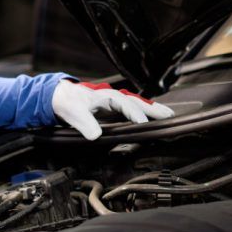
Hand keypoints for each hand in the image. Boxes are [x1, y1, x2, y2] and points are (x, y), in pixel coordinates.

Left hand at [51, 80, 173, 139]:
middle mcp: (114, 98)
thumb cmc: (68, 102)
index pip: (124, 104)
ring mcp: (116, 104)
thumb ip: (84, 124)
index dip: (133, 113)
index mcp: (105, 96)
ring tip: (169, 116)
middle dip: (153, 108)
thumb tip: (96, 135)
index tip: (142, 123)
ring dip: (153, 110)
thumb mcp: (73, 113)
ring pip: (138, 105)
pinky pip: (133, 111)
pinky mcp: (115, 111)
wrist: (62, 97)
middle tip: (169, 116)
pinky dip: (146, 114)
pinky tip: (155, 120)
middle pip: (137, 102)